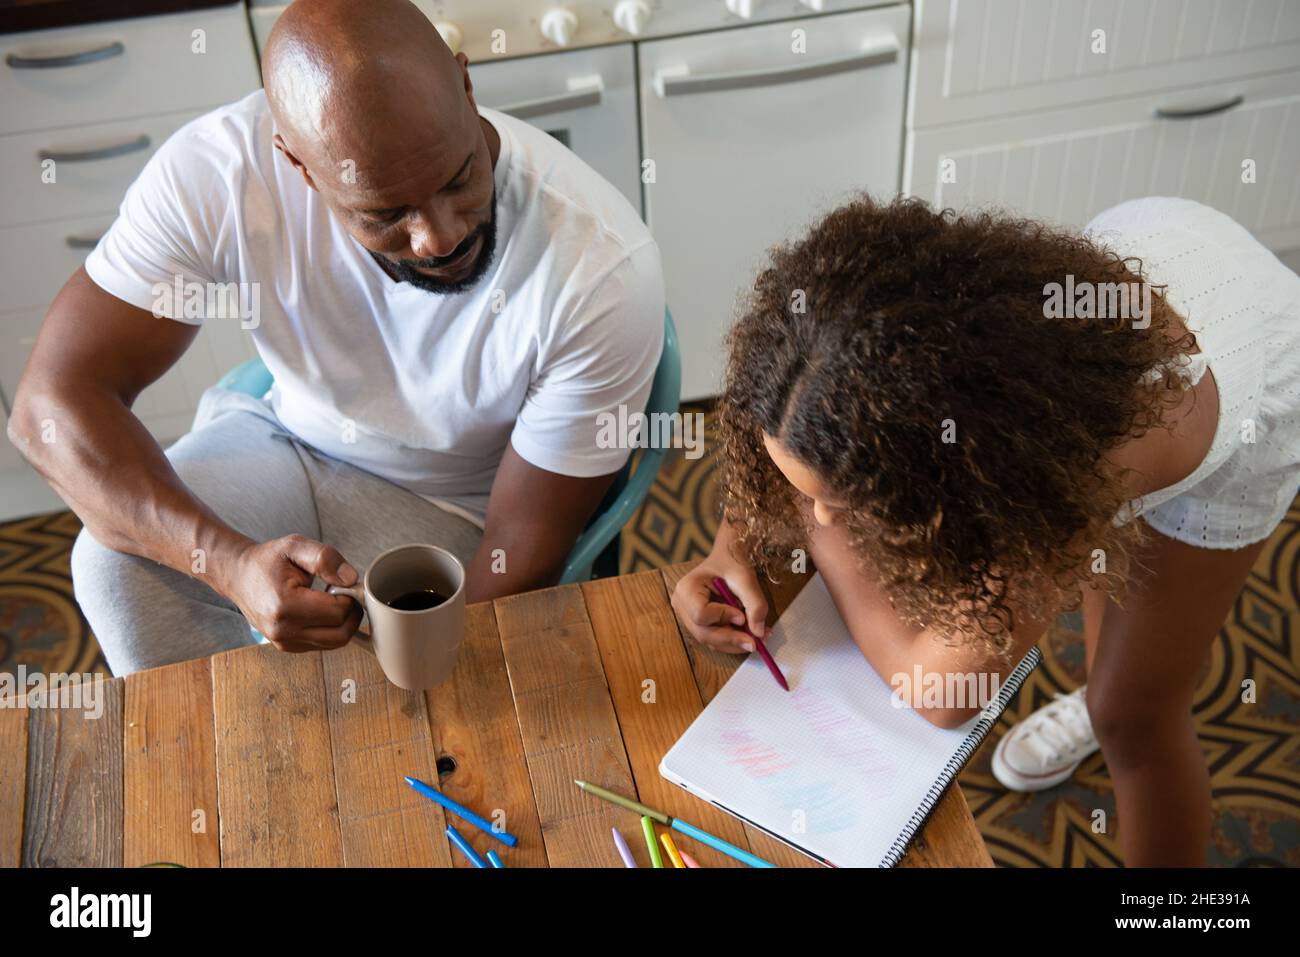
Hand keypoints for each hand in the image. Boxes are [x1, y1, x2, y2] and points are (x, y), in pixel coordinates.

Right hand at [218, 534, 363, 652]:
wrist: (239, 576)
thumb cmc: (266, 561)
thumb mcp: (295, 546)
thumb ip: (325, 558)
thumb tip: (350, 579)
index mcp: (285, 605)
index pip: (337, 612)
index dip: (351, 596)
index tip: (345, 583)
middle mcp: (283, 630)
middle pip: (341, 634)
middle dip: (352, 613)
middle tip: (346, 593)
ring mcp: (284, 642)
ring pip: (335, 642)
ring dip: (343, 622)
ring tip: (332, 599)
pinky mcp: (287, 646)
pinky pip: (323, 644)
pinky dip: (331, 629)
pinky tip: (322, 610)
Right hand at [671, 550, 768, 654]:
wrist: (729, 557)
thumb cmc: (733, 562)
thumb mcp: (746, 578)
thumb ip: (754, 604)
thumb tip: (758, 633)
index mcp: (686, 589)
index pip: (701, 614)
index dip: (723, 618)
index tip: (742, 616)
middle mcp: (682, 605)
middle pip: (703, 633)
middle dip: (731, 639)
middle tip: (755, 642)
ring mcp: (688, 617)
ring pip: (710, 640)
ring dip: (734, 643)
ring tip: (757, 639)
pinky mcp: (699, 624)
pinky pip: (714, 638)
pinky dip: (732, 640)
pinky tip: (748, 635)